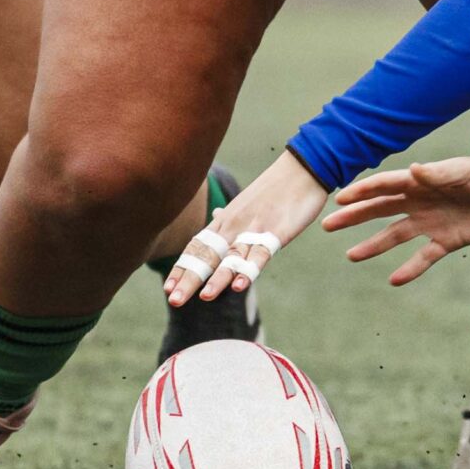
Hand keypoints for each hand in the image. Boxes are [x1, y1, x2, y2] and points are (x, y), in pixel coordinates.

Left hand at [163, 153, 329, 305]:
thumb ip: (229, 215)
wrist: (302, 168)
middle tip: (173, 300)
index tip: (167, 288)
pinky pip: (260, 253)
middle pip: (208, 255)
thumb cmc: (275, 188)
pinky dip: (250, 269)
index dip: (182, 268)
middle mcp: (234, 226)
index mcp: (226, 221)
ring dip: (218, 278)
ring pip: (232, 257)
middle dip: (190, 278)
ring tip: (205, 297)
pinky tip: (240, 285)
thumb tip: (214, 216)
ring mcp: (254, 229)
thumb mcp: (246, 203)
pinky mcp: (276, 232)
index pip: (197, 248)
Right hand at [324, 154, 469, 286]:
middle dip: (355, 217)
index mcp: (420, 181)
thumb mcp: (465, 171)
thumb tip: (413, 170)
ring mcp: (430, 223)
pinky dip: (410, 269)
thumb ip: (439, 174)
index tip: (339, 199)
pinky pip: (424, 257)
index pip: (384, 186)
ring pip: (395, 236)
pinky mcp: (446, 241)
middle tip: (328, 225)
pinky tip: (394, 280)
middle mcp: (419, 202)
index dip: (362, 192)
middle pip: (380, 210)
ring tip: (351, 256)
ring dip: (374, 246)